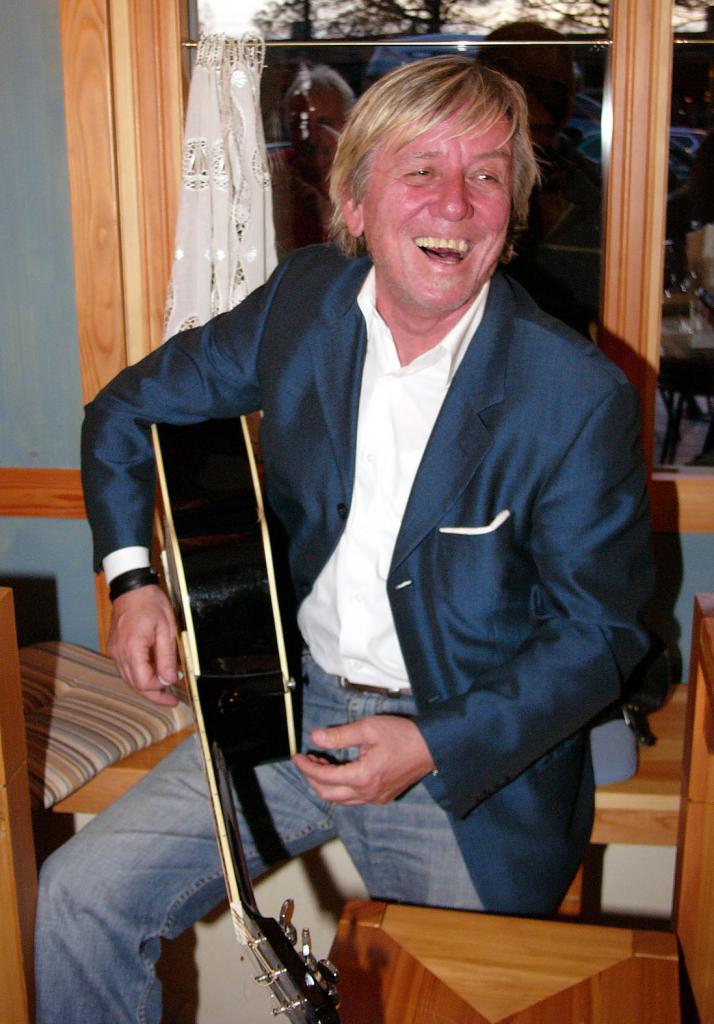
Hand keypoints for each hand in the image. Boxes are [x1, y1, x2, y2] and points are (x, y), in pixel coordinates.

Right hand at [107, 585, 179, 705]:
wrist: (131, 588)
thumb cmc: (150, 603)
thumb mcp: (166, 629)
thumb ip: (167, 657)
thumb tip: (170, 679)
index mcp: (133, 648)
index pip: (143, 682)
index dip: (159, 689)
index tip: (175, 688)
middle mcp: (120, 653)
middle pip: (134, 685)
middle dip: (153, 695)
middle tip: (170, 700)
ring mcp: (115, 650)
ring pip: (129, 678)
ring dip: (145, 686)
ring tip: (163, 690)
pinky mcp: (115, 647)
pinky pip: (126, 668)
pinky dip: (138, 675)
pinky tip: (151, 675)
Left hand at [293, 715, 435, 804]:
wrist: (432, 747)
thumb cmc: (403, 735)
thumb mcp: (368, 728)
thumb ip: (340, 735)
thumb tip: (316, 738)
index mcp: (363, 777)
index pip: (324, 777)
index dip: (306, 767)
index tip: (297, 757)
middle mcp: (368, 793)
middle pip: (328, 794)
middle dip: (312, 778)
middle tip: (307, 760)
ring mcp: (376, 798)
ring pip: (341, 800)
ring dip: (326, 784)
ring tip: (322, 763)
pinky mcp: (382, 797)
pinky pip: (354, 799)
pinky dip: (341, 787)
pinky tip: (341, 770)